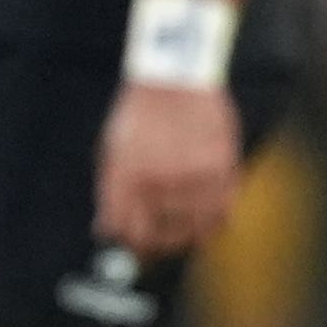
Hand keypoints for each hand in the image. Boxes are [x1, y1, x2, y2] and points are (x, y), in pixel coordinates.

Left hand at [93, 78, 241, 258]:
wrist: (174, 80)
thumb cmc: (140, 117)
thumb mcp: (113, 152)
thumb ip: (110, 195)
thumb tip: (105, 232)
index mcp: (126, 177)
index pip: (130, 233)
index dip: (135, 245)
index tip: (140, 247)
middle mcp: (157, 179)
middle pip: (161, 237)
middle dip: (160, 245)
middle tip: (163, 242)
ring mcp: (191, 175)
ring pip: (194, 230)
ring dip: (188, 236)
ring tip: (185, 231)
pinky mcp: (221, 168)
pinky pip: (221, 214)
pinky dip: (214, 224)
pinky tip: (206, 221)